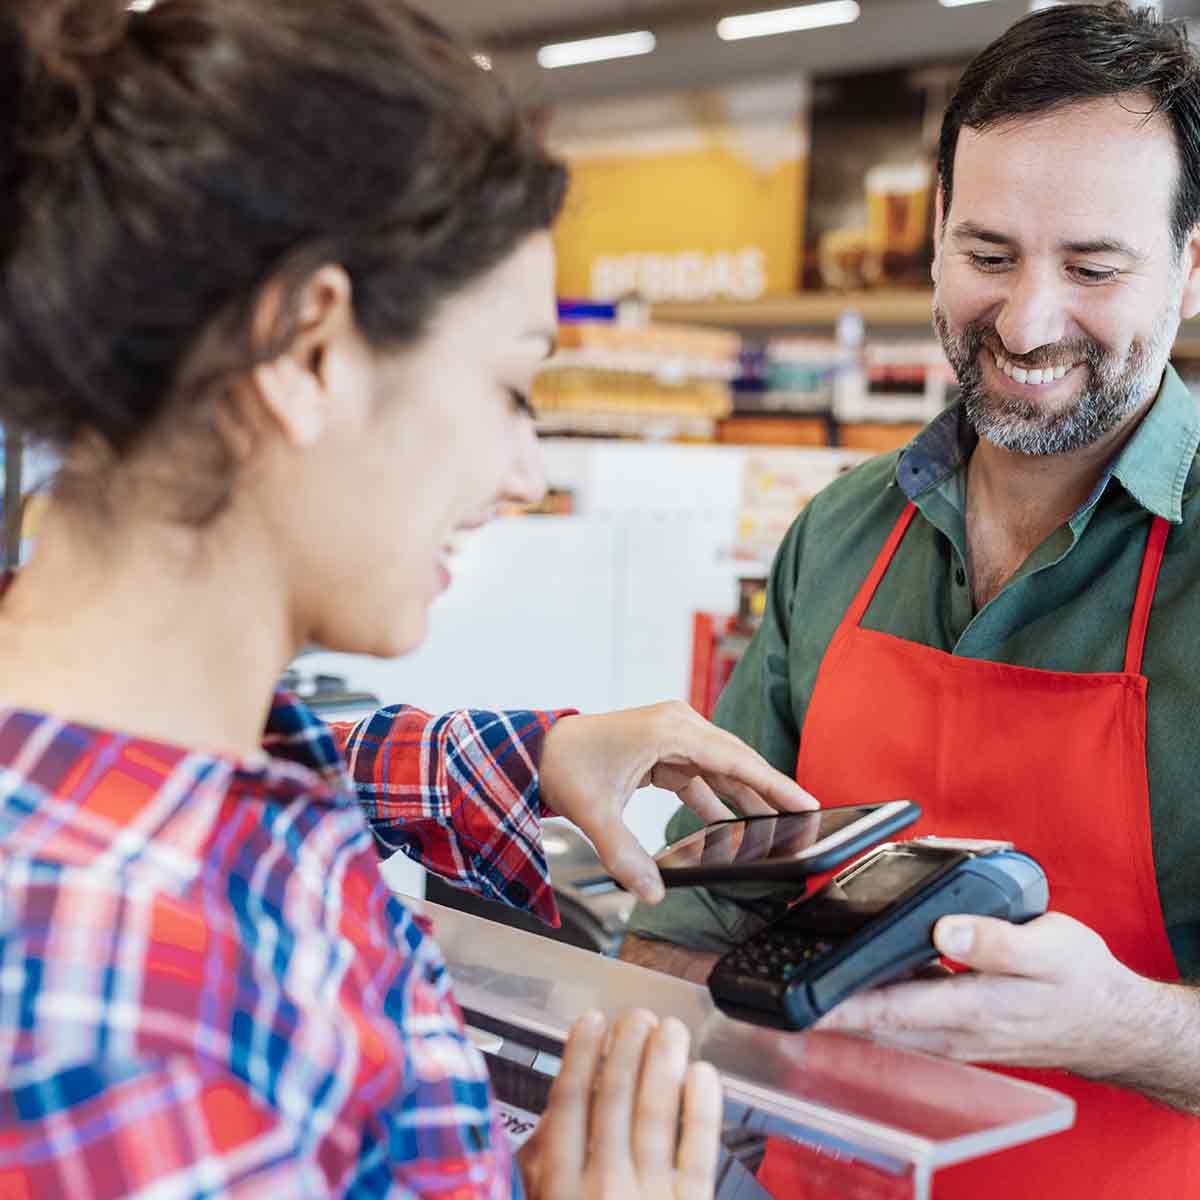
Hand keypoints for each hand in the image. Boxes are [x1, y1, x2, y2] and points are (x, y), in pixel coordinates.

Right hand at [518, 1009, 722, 1199]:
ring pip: (657, 1116)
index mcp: (561, 1187)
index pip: (570, 1103)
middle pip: (615, 1099)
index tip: (591, 1020)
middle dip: (628, 1048)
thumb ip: (541, 1169)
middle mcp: (604, 1187)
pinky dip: (702, 1108)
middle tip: (638, 1015)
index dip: (581, 1054)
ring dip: (663, 1062)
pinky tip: (702, 1073)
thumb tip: (553, 1114)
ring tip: (671, 1028)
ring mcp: (651, 1198)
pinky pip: (698, 1153)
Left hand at [539, 702, 817, 901]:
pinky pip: (702, 775)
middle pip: (736, 761)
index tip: (806, 802)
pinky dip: (716, 798)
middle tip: (805, 819)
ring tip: (776, 827)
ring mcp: (672, 735)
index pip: (734, 759)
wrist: (536, 750)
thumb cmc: (564, 765)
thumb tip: (652, 892)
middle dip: (768, 791)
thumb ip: (624, 854)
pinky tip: (731, 825)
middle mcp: (677, 725)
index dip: (773, 783)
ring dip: (744, 797)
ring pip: (721, 768)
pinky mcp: (664, 749)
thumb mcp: (595, 812)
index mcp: (670, 729)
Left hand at [815, 911, 1144, 1075]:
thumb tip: (946, 929)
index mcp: (968, 1009)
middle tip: (775, 988)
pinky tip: (854, 979)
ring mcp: (951, 1036)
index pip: (886, 1010)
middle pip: (871, 1022)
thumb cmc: (1080, 982)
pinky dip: (872, 1004)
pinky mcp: (955, 1030)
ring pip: (882, 1024)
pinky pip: (901, 1020)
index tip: (797, 1002)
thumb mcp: (1048, 948)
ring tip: (797, 980)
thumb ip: (995, 941)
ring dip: (843, 1007)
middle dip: (822, 1008)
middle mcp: (951, 1031)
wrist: (1111, 1022)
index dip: (838, 1007)